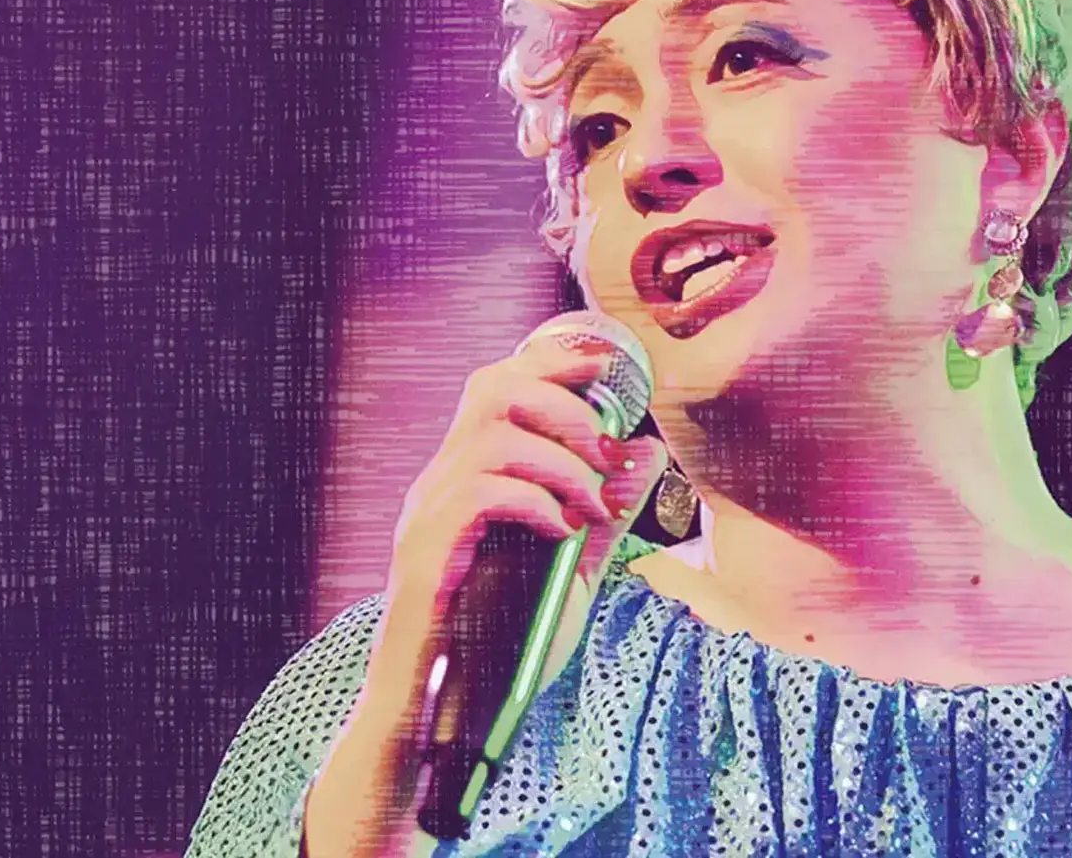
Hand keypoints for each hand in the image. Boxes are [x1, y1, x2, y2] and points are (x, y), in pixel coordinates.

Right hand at [384, 332, 668, 619]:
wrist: (444, 712)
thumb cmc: (502, 644)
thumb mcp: (573, 569)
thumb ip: (604, 512)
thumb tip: (645, 450)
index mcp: (467, 476)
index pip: (498, 385)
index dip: (550, 360)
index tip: (605, 366)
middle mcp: (440, 481)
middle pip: (491, 388)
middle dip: (562, 401)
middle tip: (606, 447)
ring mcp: (427, 513)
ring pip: (491, 436)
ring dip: (559, 460)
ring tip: (593, 502)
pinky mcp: (426, 550)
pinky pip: (479, 493)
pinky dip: (533, 502)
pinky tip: (561, 532)